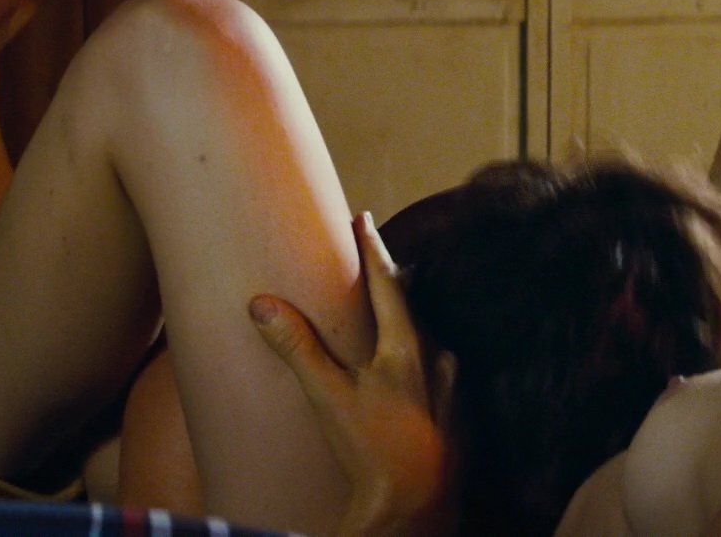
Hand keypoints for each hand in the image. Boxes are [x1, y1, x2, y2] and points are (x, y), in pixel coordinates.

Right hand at [250, 213, 455, 536]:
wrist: (418, 504)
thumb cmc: (373, 450)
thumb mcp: (328, 397)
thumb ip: (297, 348)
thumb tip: (261, 304)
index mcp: (407, 347)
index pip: (388, 283)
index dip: (372, 248)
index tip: (363, 218)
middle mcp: (438, 358)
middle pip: (412, 308)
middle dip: (392, 283)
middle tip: (375, 259)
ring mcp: (453, 386)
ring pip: (430, 340)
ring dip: (409, 323)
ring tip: (390, 314)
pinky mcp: (459, 412)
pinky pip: (440, 370)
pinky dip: (422, 359)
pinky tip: (414, 371)